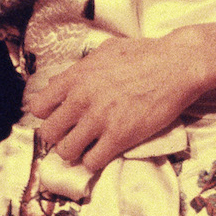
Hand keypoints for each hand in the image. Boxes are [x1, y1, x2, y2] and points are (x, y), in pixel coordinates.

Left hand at [23, 33, 211, 175]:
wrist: (176, 65)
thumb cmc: (144, 54)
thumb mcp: (104, 52)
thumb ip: (80, 69)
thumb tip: (60, 81)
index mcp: (75, 77)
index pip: (39, 107)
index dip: (48, 115)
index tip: (60, 117)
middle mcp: (81, 99)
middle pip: (48, 133)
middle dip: (59, 136)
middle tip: (73, 135)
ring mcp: (99, 120)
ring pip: (65, 152)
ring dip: (75, 152)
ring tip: (87, 146)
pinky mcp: (119, 137)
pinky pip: (92, 162)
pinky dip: (95, 161)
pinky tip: (104, 152)